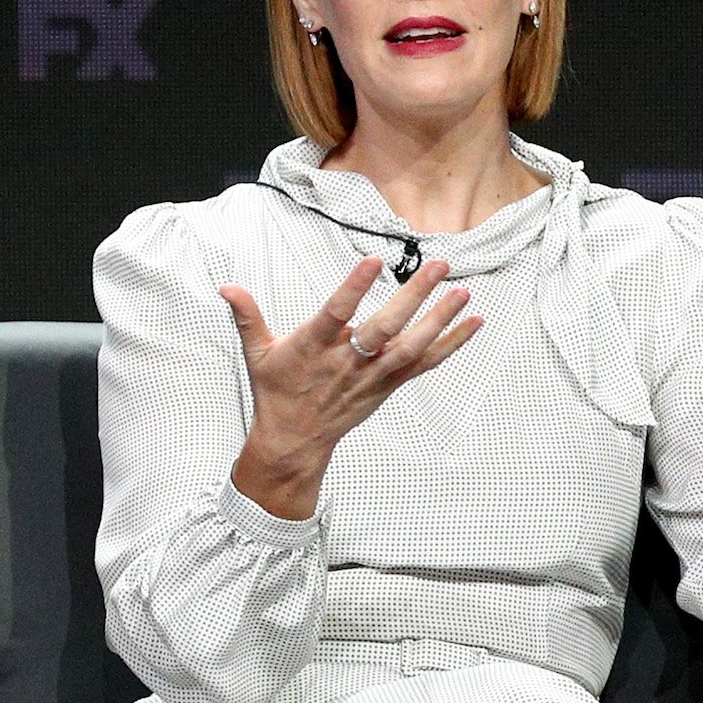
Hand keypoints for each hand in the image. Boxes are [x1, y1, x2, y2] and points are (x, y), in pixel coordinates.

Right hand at [220, 258, 481, 518]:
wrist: (295, 441)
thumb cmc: (277, 392)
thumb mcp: (258, 354)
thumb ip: (249, 317)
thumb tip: (228, 288)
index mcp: (313, 348)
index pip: (336, 313)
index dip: (354, 288)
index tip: (373, 261)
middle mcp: (348, 362)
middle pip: (385, 328)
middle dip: (414, 296)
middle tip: (438, 265)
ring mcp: (373, 376)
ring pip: (412, 347)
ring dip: (440, 319)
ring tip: (463, 291)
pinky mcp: (389, 385)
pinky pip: (426, 363)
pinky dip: (452, 343)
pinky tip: (474, 321)